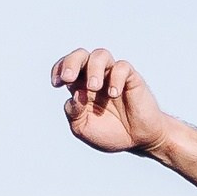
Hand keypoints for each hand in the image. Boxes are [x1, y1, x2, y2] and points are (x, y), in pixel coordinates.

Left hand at [51, 47, 169, 154]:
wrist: (139, 141)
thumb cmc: (110, 133)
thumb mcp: (83, 128)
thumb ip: (74, 113)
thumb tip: (75, 95)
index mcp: (80, 86)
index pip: (65, 67)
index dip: (58, 69)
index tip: (57, 84)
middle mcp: (95, 76)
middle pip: (80, 55)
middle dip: (71, 62)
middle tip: (68, 79)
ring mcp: (113, 75)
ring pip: (101, 55)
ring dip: (93, 69)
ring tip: (94, 88)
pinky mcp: (131, 78)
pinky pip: (122, 67)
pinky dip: (115, 78)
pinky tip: (114, 94)